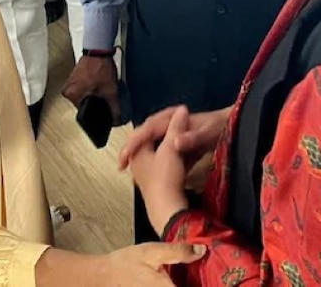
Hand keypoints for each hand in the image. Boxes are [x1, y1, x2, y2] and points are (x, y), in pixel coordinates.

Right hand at [35, 244, 205, 286]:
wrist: (104, 276)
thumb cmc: (126, 263)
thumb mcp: (152, 252)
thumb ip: (177, 251)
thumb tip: (201, 250)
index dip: (212, 286)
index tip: (226, 282)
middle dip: (205, 283)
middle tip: (220, 278)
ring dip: (195, 283)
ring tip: (206, 277)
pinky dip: (183, 284)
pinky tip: (189, 280)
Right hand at [62, 54, 120, 121]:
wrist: (99, 49)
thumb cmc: (100, 66)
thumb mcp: (110, 91)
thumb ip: (114, 107)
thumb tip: (117, 119)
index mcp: (72, 95)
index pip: (84, 113)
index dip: (96, 113)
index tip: (104, 112)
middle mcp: (68, 90)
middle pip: (85, 104)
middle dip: (96, 103)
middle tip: (105, 96)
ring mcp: (71, 82)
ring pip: (85, 96)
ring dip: (94, 95)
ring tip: (102, 88)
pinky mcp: (75, 76)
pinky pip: (84, 88)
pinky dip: (92, 88)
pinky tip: (99, 83)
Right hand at [119, 105, 228, 171]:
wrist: (228, 125)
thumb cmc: (218, 127)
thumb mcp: (208, 132)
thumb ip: (193, 138)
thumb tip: (175, 141)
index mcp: (172, 119)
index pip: (148, 129)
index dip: (135, 142)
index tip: (126, 156)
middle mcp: (168, 124)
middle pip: (145, 134)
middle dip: (131, 147)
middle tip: (121, 165)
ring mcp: (171, 133)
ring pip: (150, 142)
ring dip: (139, 153)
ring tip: (127, 169)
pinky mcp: (175, 143)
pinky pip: (159, 149)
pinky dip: (152, 159)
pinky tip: (149, 173)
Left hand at [130, 106, 192, 233]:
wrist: (168, 209)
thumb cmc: (166, 177)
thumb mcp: (172, 148)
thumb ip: (176, 128)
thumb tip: (182, 110)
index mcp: (137, 151)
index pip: (146, 128)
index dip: (163, 119)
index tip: (177, 113)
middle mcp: (137, 162)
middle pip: (150, 140)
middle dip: (163, 131)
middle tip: (176, 122)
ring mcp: (145, 174)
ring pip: (157, 152)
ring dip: (168, 144)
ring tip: (180, 137)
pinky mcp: (155, 184)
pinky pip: (162, 163)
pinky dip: (172, 156)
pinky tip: (183, 158)